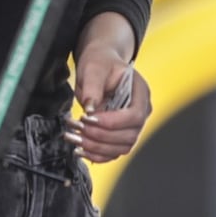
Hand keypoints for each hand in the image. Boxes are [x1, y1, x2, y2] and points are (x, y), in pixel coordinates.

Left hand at [67, 43, 151, 163]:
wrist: (100, 64)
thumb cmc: (101, 62)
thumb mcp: (94, 67)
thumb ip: (93, 86)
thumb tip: (90, 109)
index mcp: (140, 92)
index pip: (135, 115)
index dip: (113, 122)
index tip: (90, 118)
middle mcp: (141, 111)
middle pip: (129, 135)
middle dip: (100, 136)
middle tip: (77, 128)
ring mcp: (132, 125)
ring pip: (121, 147)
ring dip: (96, 147)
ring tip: (74, 138)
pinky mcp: (119, 134)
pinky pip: (113, 152)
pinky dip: (97, 154)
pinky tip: (81, 149)